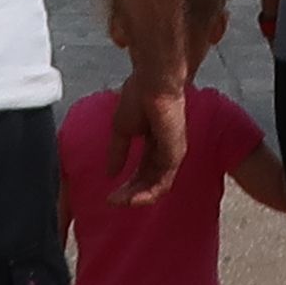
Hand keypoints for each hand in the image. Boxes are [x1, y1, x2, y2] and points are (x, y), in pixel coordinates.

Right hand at [112, 59, 191, 202]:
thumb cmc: (139, 95)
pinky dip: (147, 194)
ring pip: (157, 186)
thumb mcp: (122, 129)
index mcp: (153, 142)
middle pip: (149, 181)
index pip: (143, 171)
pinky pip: (163, 183)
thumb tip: (111, 174)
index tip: (109, 196)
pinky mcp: (176, 154)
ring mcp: (173, 153)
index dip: (127, 185)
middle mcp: (165, 150)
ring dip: (137, 198)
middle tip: (113, 201)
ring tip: (120, 202)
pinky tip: (131, 199)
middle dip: (130, 194)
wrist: (153, 83)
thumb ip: (119, 152)